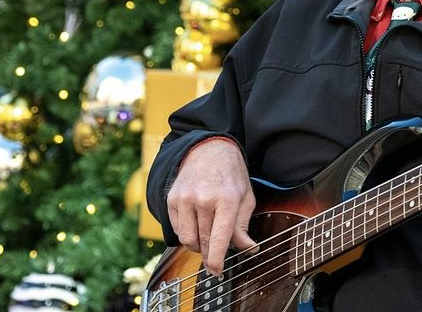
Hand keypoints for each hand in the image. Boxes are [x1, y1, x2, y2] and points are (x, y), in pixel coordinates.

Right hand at [166, 138, 257, 275]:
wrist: (208, 150)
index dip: (217, 261)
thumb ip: (243, 225)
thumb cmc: (231, 175)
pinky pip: (176, 228)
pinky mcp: (172, 198)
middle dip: (209, 255)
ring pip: (187, 239)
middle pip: (203, 242)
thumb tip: (248, 249)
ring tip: (206, 239)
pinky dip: (186, 233)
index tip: (217, 272)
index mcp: (227, 199)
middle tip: (214, 258)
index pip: (219, 239)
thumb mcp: (245, 197)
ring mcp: (185, 198)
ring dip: (197, 246)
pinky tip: (196, 225)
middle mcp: (204, 199)